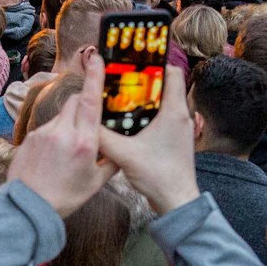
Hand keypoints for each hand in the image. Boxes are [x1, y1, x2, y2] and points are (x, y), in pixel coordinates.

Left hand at [6, 55, 115, 216]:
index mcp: (84, 142)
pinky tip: (54, 155)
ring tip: (69, 148)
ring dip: (69, 122)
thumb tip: (121, 150)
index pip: (90, 101)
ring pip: (61, 114)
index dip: (95, 77)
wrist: (29, 206)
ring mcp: (44, 132)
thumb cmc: (65, 197)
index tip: (97, 59)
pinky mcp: (30, 136)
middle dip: (83, 104)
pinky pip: (48, 127)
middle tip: (89, 121)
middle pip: (74, 101)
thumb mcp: (96, 182)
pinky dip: (55, 134)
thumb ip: (112, 162)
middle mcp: (63, 132)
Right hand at [97, 63, 198, 214]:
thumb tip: (86, 122)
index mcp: (174, 111)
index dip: (154, 63)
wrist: (176, 202)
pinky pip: (161, 118)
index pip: (172, 72)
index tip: (133, 64)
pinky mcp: (174, 140)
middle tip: (120, 80)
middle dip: (142, 81)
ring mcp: (178, 128)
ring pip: (161, 102)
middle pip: (164, 86)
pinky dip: (146, 115)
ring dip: (143, 99)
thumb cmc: (159, 176)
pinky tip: (127, 123)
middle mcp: (180, 116)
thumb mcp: (124, 154)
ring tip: (120, 99)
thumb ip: (102, 137)